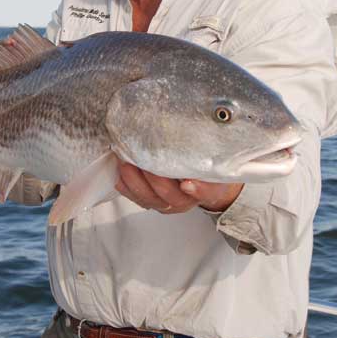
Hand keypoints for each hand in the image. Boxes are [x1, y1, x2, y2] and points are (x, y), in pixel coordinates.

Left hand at [115, 162, 243, 213]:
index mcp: (207, 190)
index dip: (197, 190)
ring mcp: (167, 203)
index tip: (187, 183)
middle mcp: (185, 200)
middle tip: (145, 159)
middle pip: (169, 194)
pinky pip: (137, 198)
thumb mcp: (217, 159)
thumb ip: (211, 154)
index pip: (205, 193)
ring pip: (149, 198)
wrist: (205, 181)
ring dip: (135, 181)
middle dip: (154, 178)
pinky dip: (126, 187)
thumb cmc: (207, 167)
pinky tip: (119, 174)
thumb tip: (209, 134)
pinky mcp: (151, 201)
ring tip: (126, 162)